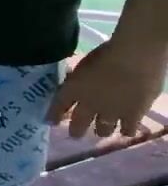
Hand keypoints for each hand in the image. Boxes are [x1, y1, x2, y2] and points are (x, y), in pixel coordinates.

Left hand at [46, 38, 167, 137]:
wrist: (135, 57)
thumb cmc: (108, 51)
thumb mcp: (84, 61)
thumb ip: (78, 75)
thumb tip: (74, 78)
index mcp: (73, 88)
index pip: (58, 106)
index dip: (53, 115)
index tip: (51, 122)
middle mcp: (89, 105)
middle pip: (78, 125)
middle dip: (76, 131)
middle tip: (76, 133)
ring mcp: (110, 113)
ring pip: (103, 130)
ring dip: (101, 130)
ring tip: (103, 130)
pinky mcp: (132, 116)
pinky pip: (127, 130)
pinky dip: (126, 129)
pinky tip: (126, 128)